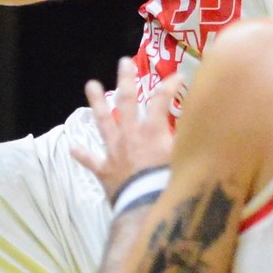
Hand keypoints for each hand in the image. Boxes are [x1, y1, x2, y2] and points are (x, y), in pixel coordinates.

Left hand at [71, 61, 178, 201]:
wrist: (145, 209)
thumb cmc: (168, 185)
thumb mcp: (183, 159)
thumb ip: (188, 140)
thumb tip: (200, 125)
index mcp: (151, 132)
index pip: (161, 101)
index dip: (169, 87)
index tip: (177, 76)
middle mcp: (130, 135)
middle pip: (126, 102)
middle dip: (126, 80)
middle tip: (124, 62)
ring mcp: (114, 151)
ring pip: (103, 121)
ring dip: (97, 103)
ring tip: (91, 83)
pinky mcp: (105, 170)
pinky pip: (91, 160)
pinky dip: (82, 154)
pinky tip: (72, 146)